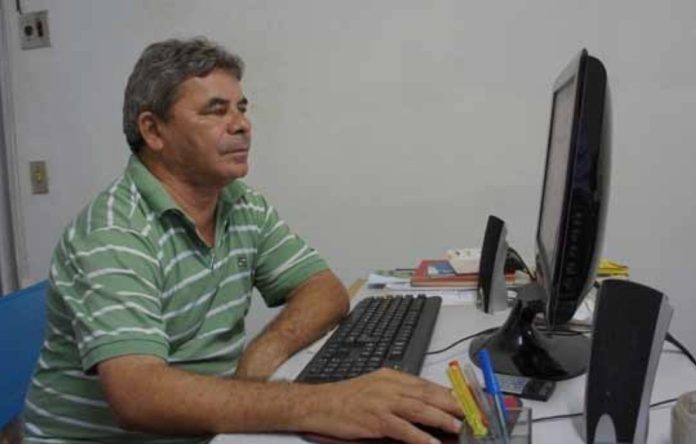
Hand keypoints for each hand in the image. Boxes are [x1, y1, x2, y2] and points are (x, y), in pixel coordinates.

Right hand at [301, 368, 462, 443]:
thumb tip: (428, 407)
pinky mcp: (375, 419)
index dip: (450, 394)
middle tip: (473, 415)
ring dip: (441, 418)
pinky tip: (431, 443)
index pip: (428, 385)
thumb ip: (401, 395)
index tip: (468, 402)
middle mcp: (390, 386)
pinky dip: (418, 436)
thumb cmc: (347, 399)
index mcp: (392, 377)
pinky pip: (401, 428)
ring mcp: (382, 402)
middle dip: (453, 405)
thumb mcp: (377, 389)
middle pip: (428, 394)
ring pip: (419, 408)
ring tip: (459, 427)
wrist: (320, 404)